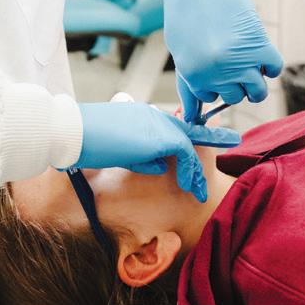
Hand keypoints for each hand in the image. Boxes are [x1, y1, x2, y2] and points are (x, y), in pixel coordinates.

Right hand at [74, 101, 241, 201]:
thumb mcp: (117, 150)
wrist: (72, 132)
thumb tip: (159, 165)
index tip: (211, 132)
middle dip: (210, 137)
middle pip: (187, 129)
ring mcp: (157, 123)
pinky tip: (191, 186)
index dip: (192, 128)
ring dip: (196, 168)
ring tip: (200, 189)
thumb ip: (141, 156)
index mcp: (140, 115)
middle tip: (231, 141)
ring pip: (188, 143)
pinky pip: (184, 152)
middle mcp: (152, 115)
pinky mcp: (160, 136)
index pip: (171, 121)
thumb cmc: (85, 142)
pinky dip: (190, 170)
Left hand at [160, 0, 284, 120]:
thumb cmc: (186, 14)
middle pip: (235, 97)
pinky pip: (274, 69)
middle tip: (233, 62)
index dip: (214, 84)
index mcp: (195, 76)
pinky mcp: (260, 45)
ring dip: (256, 83)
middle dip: (235, 84)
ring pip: (257, 92)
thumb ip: (188, 84)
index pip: (211, 98)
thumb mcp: (181, 52)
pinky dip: (271, 65)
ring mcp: (241, 62)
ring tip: (251, 65)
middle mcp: (219, 74)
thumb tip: (189, 117)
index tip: (215, 68)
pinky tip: (261, 52)